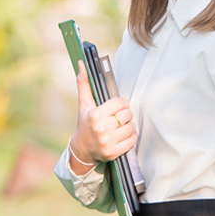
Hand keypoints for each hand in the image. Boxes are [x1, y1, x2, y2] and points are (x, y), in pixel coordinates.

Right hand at [69, 60, 136, 174]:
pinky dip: (130, 136)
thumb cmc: (85, 122)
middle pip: (127, 114)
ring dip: (128, 125)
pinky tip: (122, 134)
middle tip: (117, 116)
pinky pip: (133, 140)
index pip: (121, 102)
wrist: (82, 148)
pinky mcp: (114, 152)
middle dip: (124, 114)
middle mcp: (102, 129)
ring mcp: (108, 142)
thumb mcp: (84, 103)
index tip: (117, 105)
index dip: (121, 103)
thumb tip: (82, 63)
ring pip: (131, 126)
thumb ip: (84, 82)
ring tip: (119, 125)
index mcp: (96, 115)